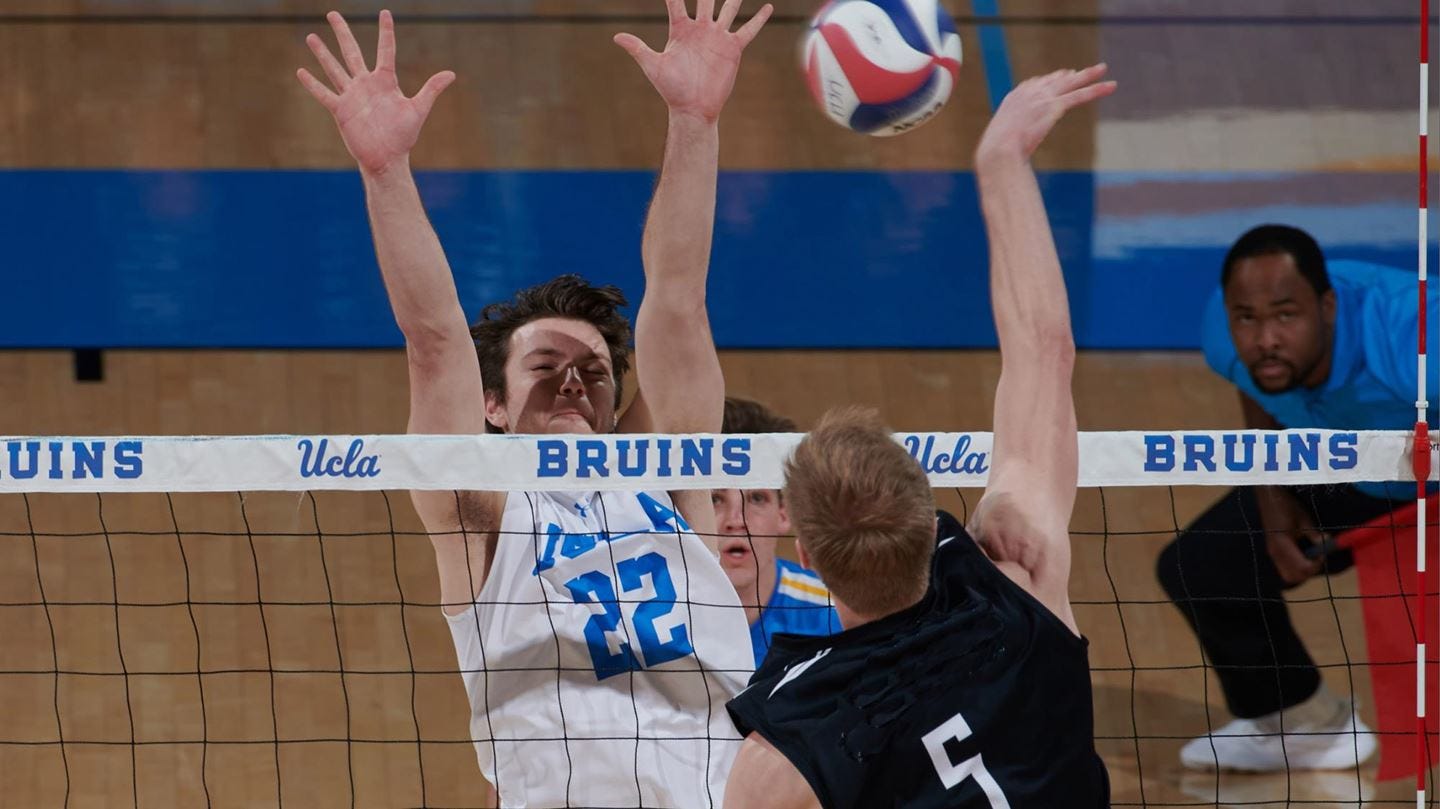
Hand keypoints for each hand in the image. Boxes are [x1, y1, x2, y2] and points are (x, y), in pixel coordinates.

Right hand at [297, 10, 455, 175]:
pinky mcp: (341, 110)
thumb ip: (431, 90)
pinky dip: (312, 84)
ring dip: (322, 53)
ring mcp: (352, 96)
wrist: (387, 158)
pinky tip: (300, 71)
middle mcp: (366, 84)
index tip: (385, 12)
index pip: (386, 50)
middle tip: (332, 13)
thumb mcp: (418, 109)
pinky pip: (324, 94)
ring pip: (334, 68)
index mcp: (385, 81)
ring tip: (311, 36)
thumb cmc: (403, 136)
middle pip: (351, 52)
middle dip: (342, 32)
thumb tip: (451, 74)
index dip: (386, 32)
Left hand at [614, 0, 772, 121]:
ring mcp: (717, 36)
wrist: (693, 108)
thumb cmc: (671, 89)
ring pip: (728, 8)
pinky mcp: (732, 48)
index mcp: (680, 29)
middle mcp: (700, 28)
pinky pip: (748, 30)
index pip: (676, 0)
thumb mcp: (653, 66)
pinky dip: (758, 19)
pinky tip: (768, 7)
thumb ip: (638, 49)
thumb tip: (616, 37)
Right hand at [976, 64, 1115, 165]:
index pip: (1034, 84)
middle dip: (1068, 75)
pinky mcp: (1054, 106)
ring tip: (1103, 69)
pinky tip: (1110, 86)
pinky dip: (1097, 90)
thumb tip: (1004, 154)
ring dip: (1088, 76)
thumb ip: (1006, 140)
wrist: (999, 150)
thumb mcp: (998, 142)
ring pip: (1070, 83)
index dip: (1049, 81)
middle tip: (1081, 72)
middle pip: (1054, 79)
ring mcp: (1042, 98)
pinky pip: (1079, 95)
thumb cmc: (995, 154)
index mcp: (1013, 99)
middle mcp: (1028, 93)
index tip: (1059, 79)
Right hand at [1258, 490, 1324, 585]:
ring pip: (1288, 575)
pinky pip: (1284, 568)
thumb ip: (1316, 536)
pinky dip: (1295, 567)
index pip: (1303, 567)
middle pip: (1293, 577)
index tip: (1323, 554)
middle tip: (1317, 558)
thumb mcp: (1304, 520)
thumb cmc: (1286, 507)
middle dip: (1308, 572)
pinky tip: (1302, 553)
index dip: (1316, 565)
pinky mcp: (1272, 551)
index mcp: (1282, 545)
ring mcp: (1272, 553)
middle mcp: (1275, 553)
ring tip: (1310, 557)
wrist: (1269, 498)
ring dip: (1301, 571)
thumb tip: (1329, 546)